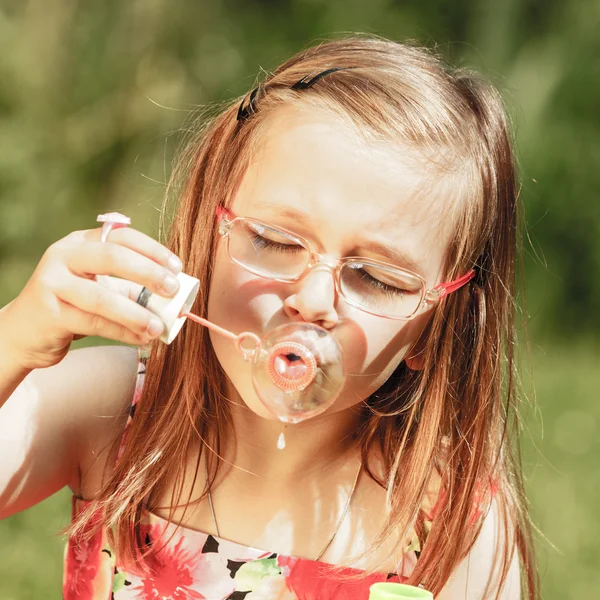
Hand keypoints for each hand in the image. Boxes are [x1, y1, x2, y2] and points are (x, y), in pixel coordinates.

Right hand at [3, 224, 182, 369]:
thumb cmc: (72, 305)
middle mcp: (64, 256)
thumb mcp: (99, 286)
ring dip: (136, 313)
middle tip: (173, 290)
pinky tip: (140, 339)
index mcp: (81, 242)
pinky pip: (94, 323)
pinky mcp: (49, 312)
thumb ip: (130, 286)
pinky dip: (122, 332)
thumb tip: (174, 298)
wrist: (24, 332)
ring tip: (158, 327)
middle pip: (111, 257)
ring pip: (102, 297)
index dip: (152, 249)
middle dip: (147, 273)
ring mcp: (53, 283)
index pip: (121, 236)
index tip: (177, 267)